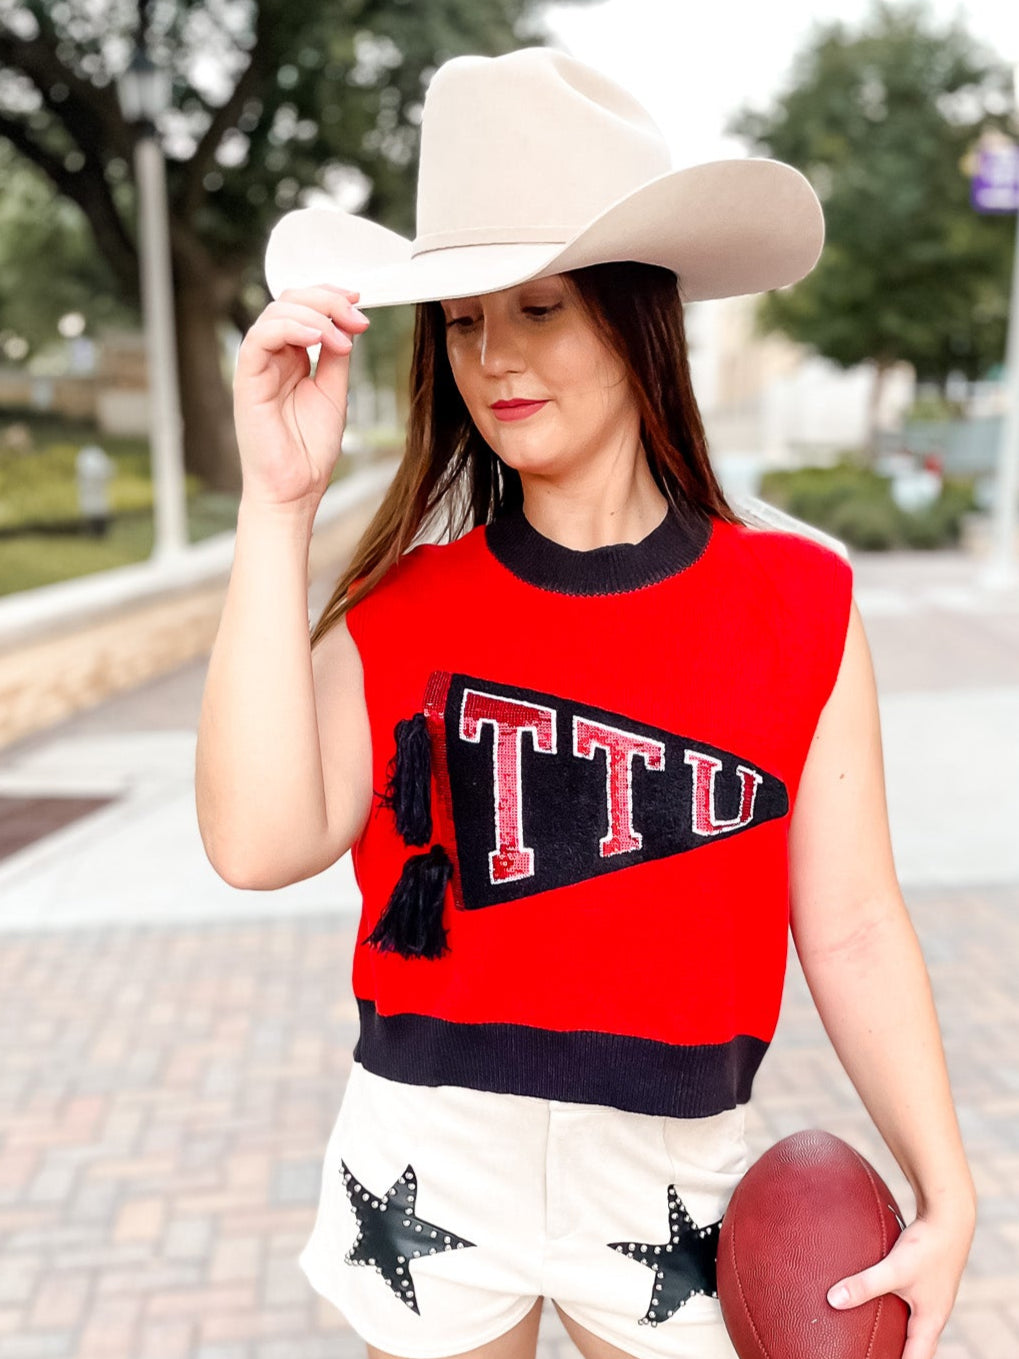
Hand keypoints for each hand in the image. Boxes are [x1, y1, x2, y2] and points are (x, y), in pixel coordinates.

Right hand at [233, 283, 370, 509]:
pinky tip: (317, 338)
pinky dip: (290, 329)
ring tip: (342, 337)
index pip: (304, 307)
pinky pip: (260, 338)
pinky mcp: (247, 379)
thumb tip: (348, 323)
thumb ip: (337, 357)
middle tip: (356, 317)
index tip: (359, 304)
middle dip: (327, 300)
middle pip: (289, 301)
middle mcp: (273, 356)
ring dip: (314, 314)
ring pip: (275, 312)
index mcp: (292, 357)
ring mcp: (259, 365)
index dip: (330, 297)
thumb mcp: (334, 392)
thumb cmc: (310, 450)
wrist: (296, 489)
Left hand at [826, 1204, 975, 1358]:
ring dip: (898, 1332)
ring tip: (878, 1336)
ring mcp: (931, 1295)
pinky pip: (910, 1301)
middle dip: (899, 1354)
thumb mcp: (894, 1269)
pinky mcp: (926, 1277)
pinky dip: (896, 1307)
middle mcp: (934, 1313)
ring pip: (913, 1323)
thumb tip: (833, 1300)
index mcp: (930, 1322)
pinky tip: (880, 1296)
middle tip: (878, 1354)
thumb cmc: (927, 1246)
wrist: (950, 1216)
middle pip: (917, 1346)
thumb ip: (865, 1284)